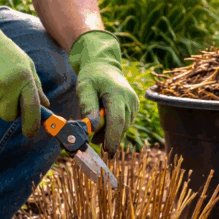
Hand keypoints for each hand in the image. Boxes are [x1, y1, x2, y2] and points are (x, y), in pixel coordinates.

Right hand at [0, 0, 49, 136]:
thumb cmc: (3, 52)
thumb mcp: (24, 64)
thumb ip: (35, 86)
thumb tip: (45, 106)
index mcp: (24, 79)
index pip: (32, 109)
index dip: (32, 125)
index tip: (30, 132)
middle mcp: (8, 86)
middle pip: (9, 116)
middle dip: (7, 109)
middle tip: (3, 93)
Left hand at [68, 31, 138, 151]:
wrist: (105, 66)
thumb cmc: (92, 76)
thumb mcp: (84, 88)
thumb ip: (88, 106)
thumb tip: (92, 127)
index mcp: (117, 93)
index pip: (117, 120)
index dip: (113, 138)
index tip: (107, 151)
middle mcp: (130, 100)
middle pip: (121, 127)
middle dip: (108, 138)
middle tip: (92, 141)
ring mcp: (134, 104)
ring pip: (123, 127)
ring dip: (110, 133)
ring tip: (96, 132)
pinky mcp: (134, 108)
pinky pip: (125, 123)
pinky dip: (115, 128)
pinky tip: (105, 123)